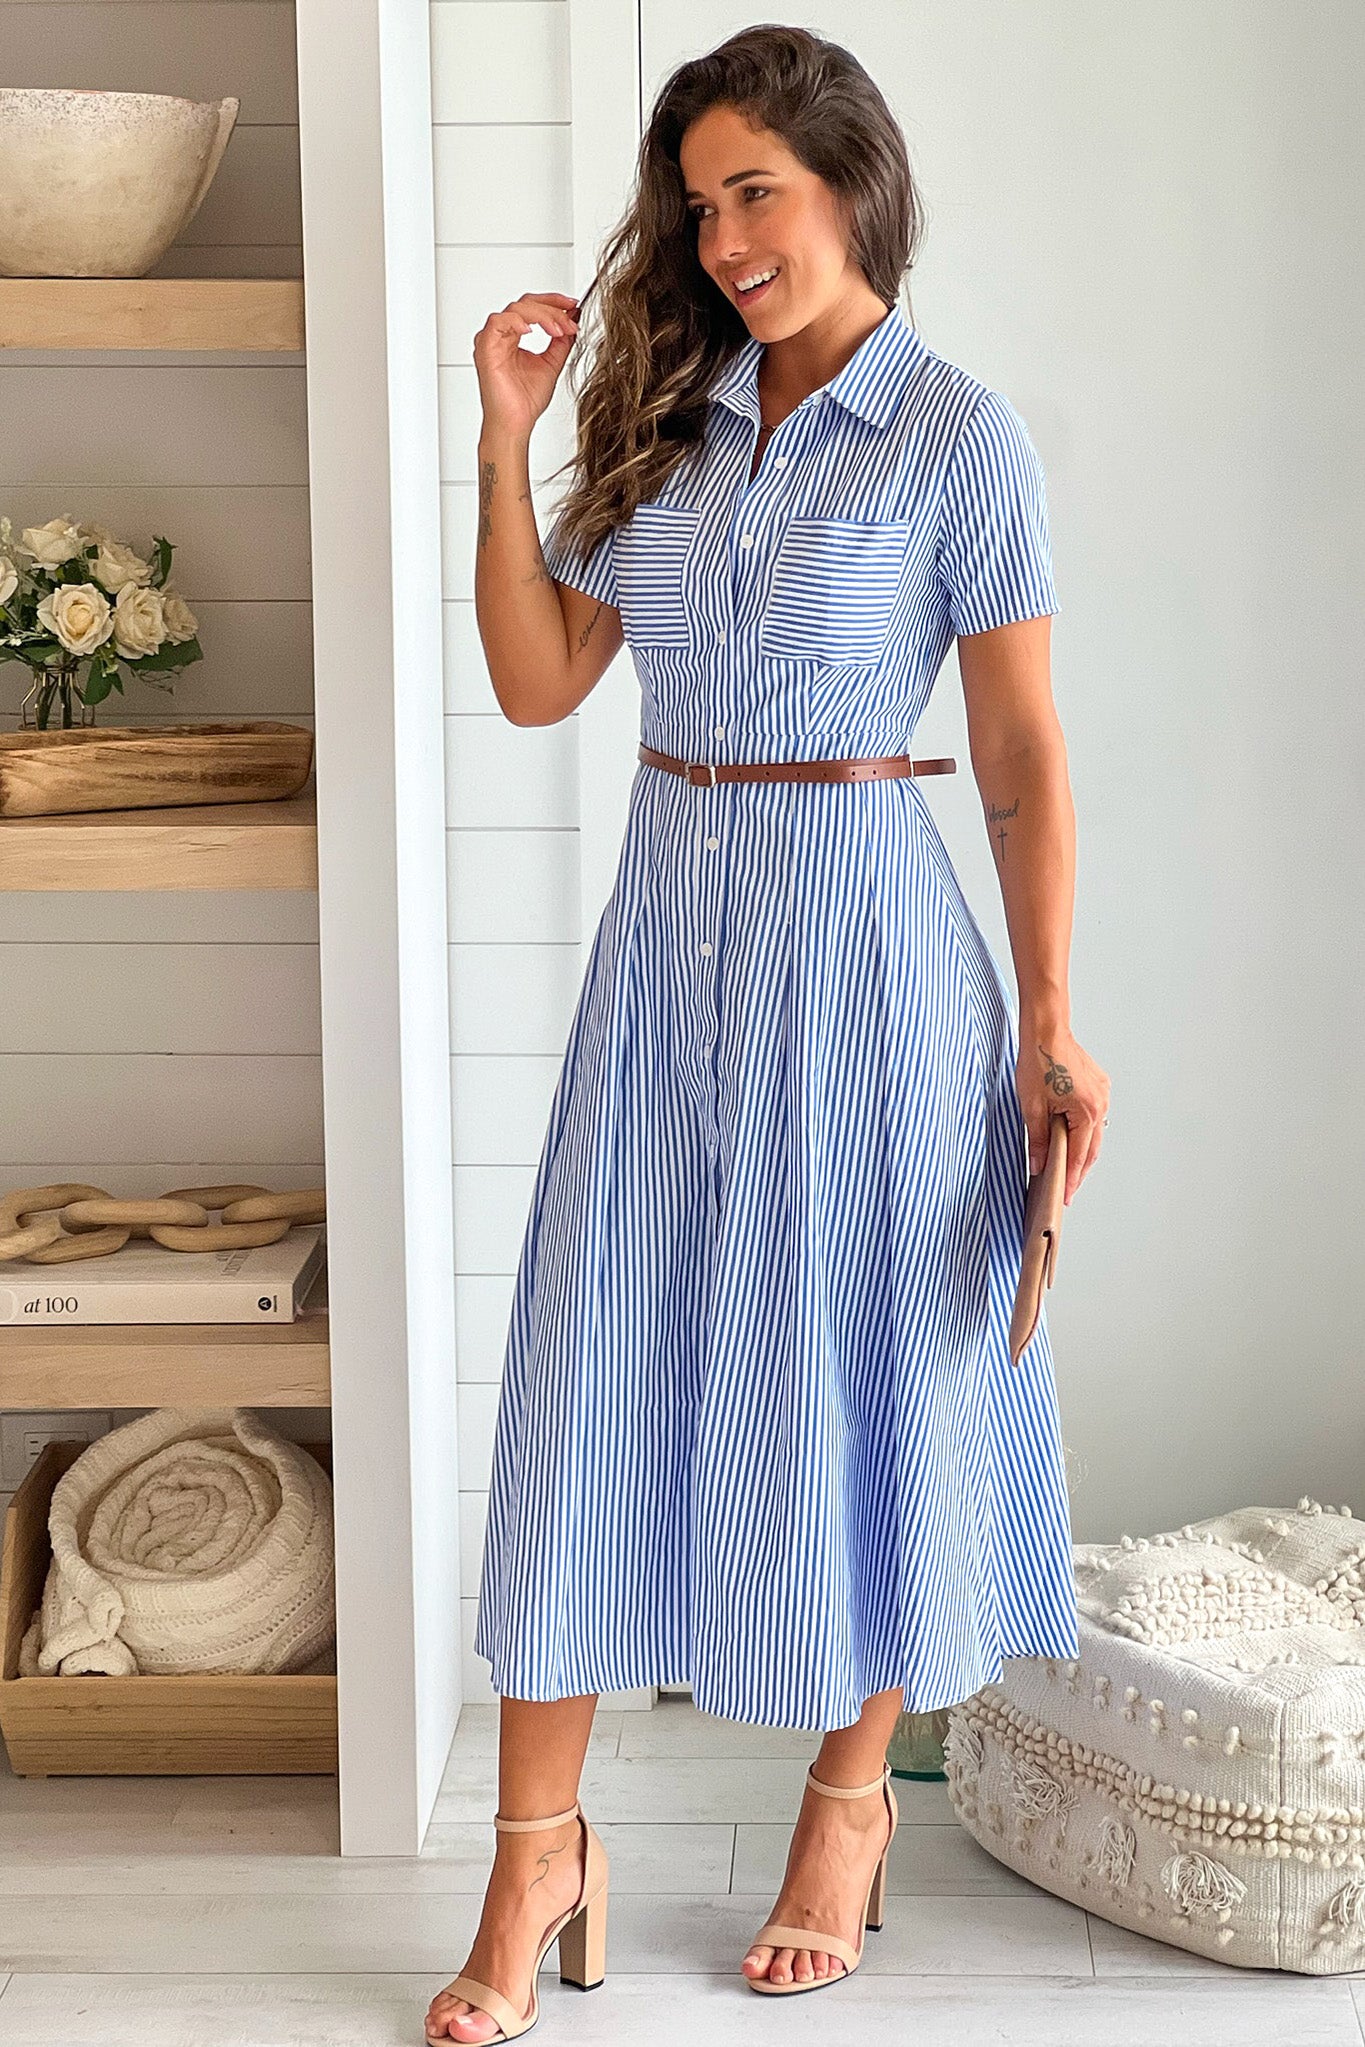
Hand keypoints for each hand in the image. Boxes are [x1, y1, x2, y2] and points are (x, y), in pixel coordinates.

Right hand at [473, 292, 580, 443]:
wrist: (515, 424)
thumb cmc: (525, 402)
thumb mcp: (552, 363)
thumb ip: (561, 342)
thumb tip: (572, 321)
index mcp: (514, 337)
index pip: (532, 307)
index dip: (553, 302)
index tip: (572, 305)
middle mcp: (502, 336)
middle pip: (525, 304)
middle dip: (551, 307)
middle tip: (569, 320)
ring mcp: (492, 340)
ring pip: (515, 309)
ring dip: (541, 315)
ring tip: (558, 330)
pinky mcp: (485, 348)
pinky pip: (498, 322)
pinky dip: (516, 321)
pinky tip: (532, 330)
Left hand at [1016, 1022, 1109, 1203]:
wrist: (1046, 1032)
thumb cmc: (1038, 1063)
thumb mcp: (1031, 1107)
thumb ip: (1038, 1140)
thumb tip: (1038, 1166)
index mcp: (1086, 1112)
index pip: (1078, 1156)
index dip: (1070, 1179)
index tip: (1065, 1197)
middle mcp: (1100, 1104)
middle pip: (1091, 1148)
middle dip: (1079, 1171)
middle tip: (1067, 1190)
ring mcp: (1102, 1094)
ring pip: (1094, 1133)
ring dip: (1082, 1151)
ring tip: (1067, 1169)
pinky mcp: (1099, 1086)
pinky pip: (1094, 1117)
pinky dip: (1084, 1131)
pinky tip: (1071, 1139)